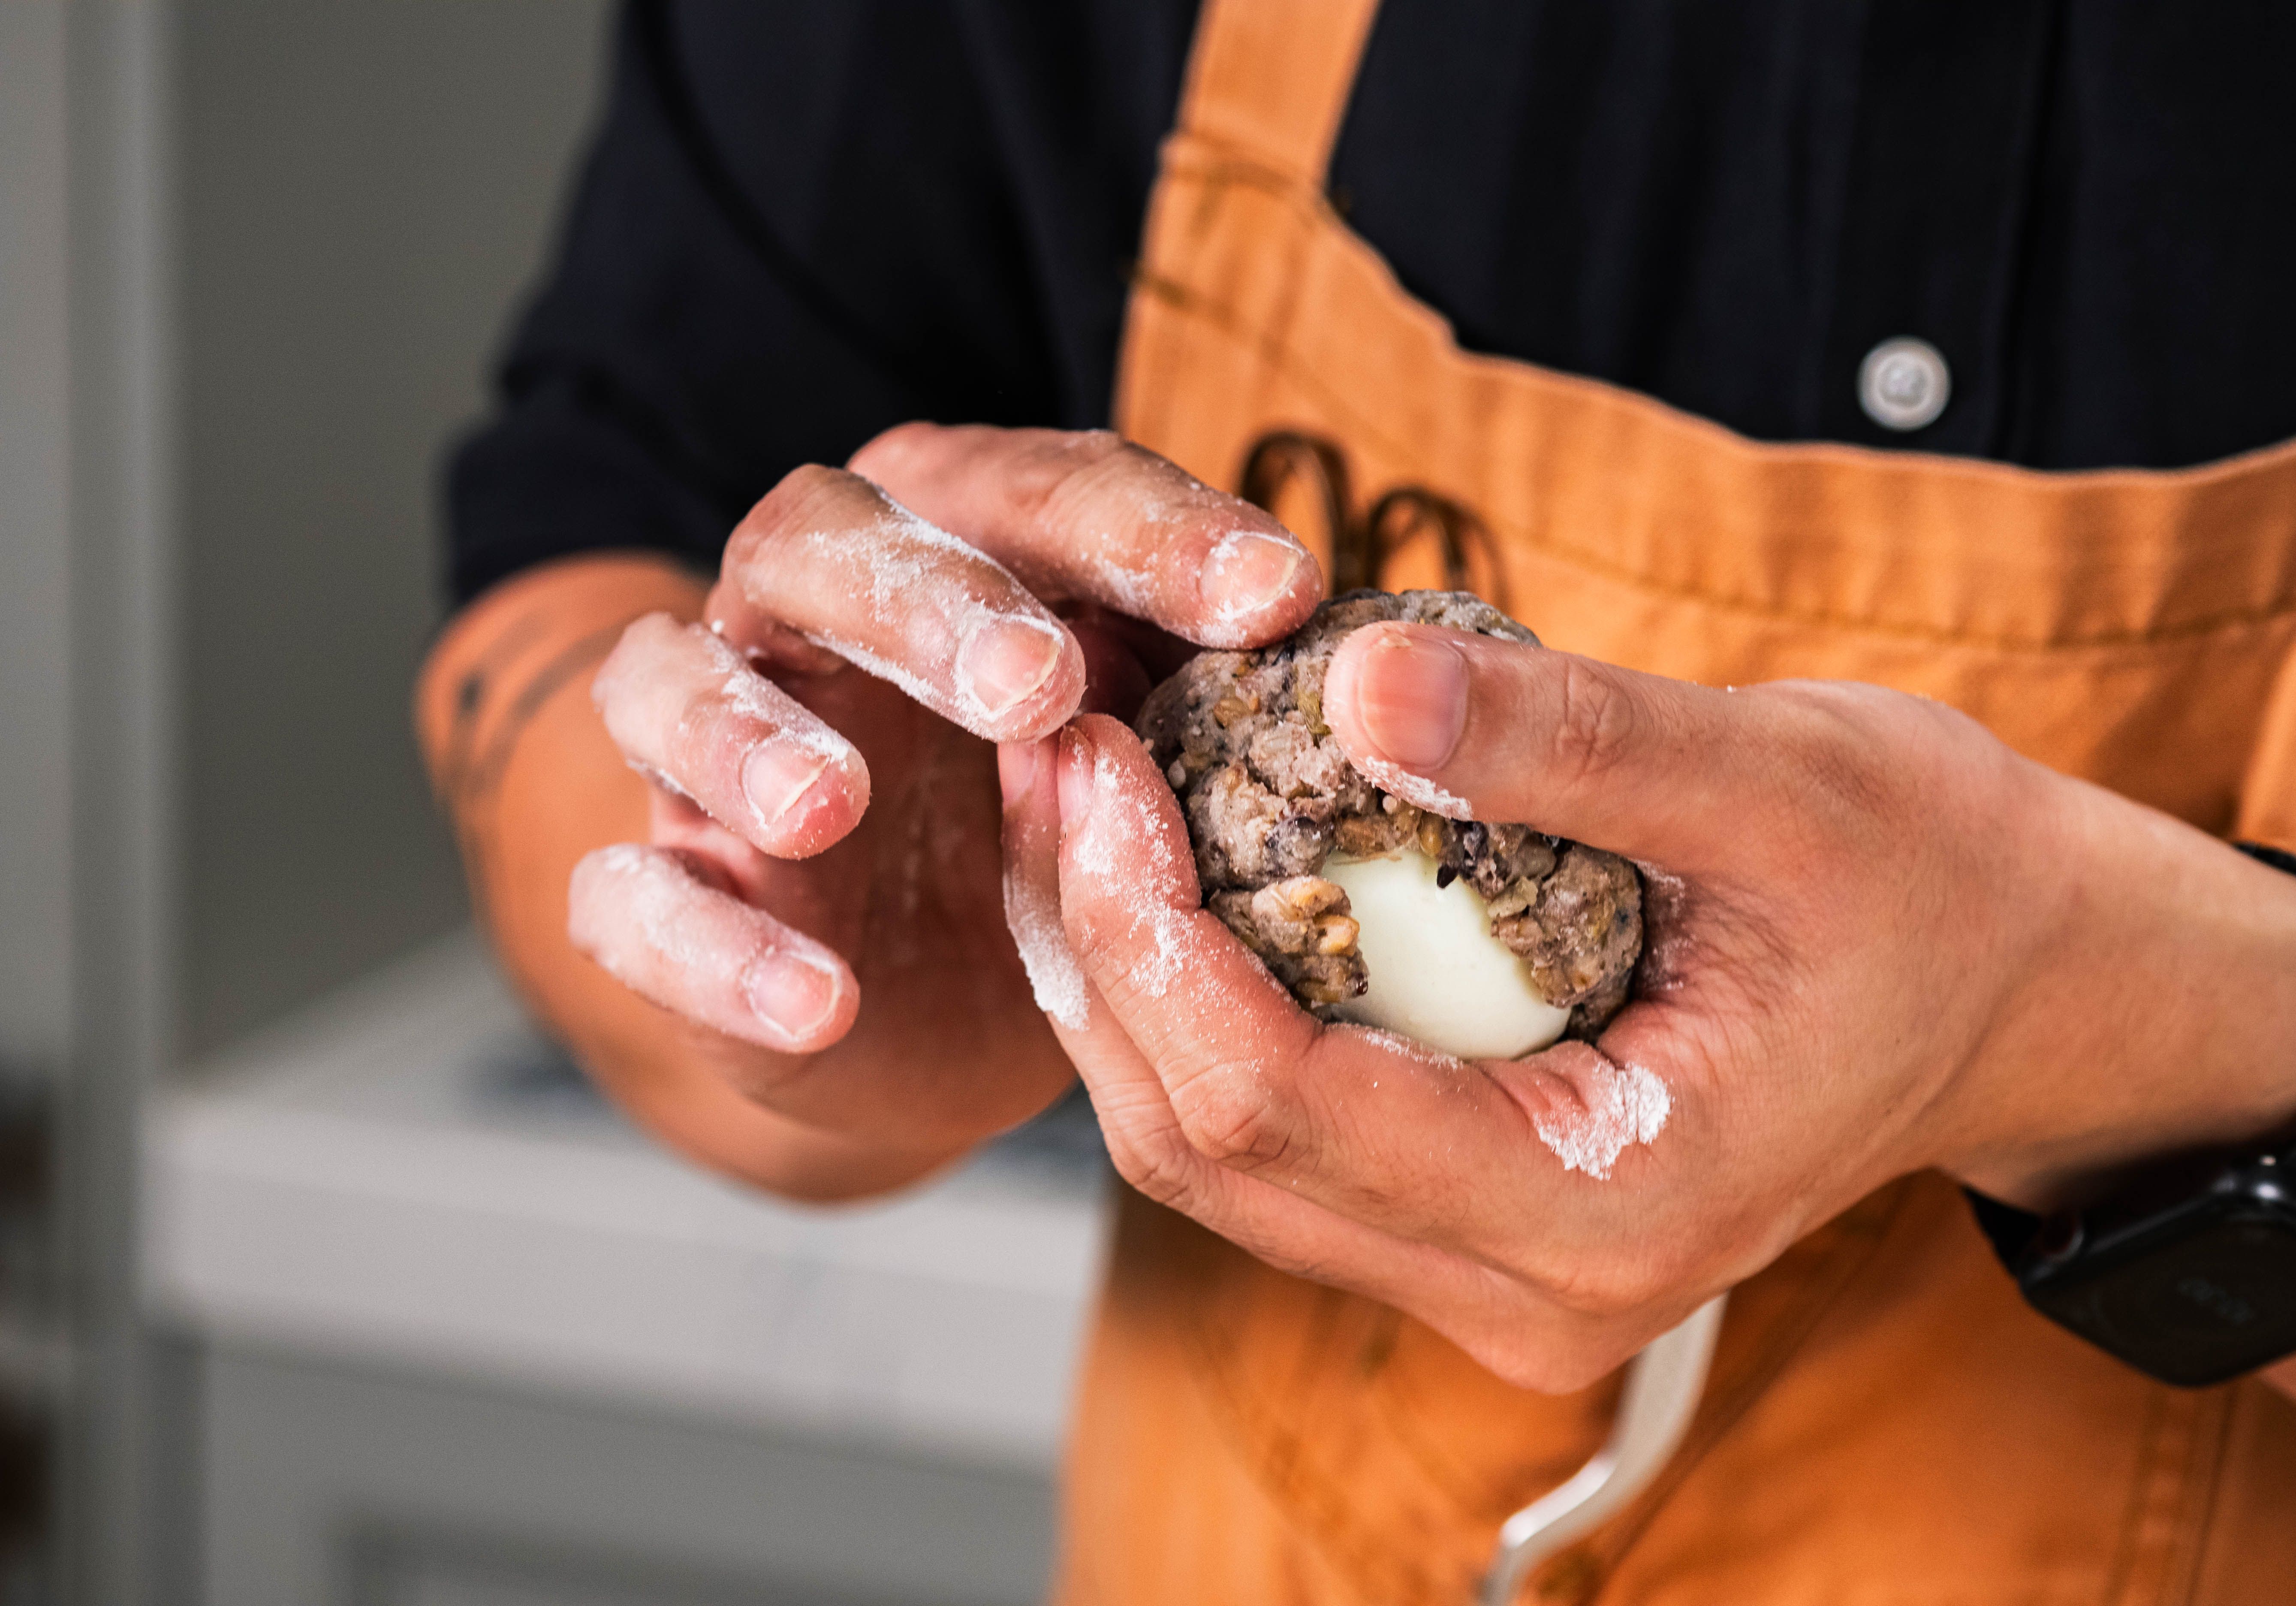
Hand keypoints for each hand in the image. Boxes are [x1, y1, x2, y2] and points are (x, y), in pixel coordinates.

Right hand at [561, 426, 1321, 1182]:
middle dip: (928, 609)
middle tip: (1036, 683)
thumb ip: (1212, 676)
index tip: (1276, 594)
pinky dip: (706, 945)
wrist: (912, 973)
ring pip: (677, 691)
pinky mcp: (665, 880)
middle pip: (829, 550)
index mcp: (948, 535)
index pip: (1040, 494)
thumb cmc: (1049, 804)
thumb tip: (1376, 658)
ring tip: (827, 803)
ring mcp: (711, 743)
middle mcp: (810, 609)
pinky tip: (814, 1002)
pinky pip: (633, 897)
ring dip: (747, 738)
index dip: (1150, 537)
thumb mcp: (1147, 731)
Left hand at [1005, 621, 2295, 1387]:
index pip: (1287, 1105)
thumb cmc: (1939, 883)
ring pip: (1216, 1156)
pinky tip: (1160, 867)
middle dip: (1097, 948)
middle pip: (1212, 1148)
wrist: (2019, 986)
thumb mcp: (1786, 780)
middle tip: (1046, 752)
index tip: (1090, 760)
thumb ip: (1572, 741)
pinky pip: (1274, 1135)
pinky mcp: (1472, 1215)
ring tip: (1074, 795)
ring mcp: (1490, 1271)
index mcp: (1604, 1212)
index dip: (1149, 932)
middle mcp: (1527, 1289)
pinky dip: (1195, 1003)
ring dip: (1120, 977)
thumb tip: (1351, 672)